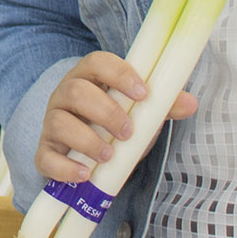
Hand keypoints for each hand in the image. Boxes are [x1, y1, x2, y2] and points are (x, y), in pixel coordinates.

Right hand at [37, 52, 196, 183]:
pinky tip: (86, 175)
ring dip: (87, 140)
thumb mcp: (139, 113)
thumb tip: (191, 103)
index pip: (97, 62)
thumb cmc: (114, 124)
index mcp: (88, 77)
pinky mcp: (45, 153)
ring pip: (58, 123)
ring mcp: (52, 124)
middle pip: (76, 91)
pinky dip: (66, 168)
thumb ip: (163, 105)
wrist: (88, 154)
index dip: (119, 74)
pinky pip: (46, 159)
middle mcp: (64, 96)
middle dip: (105, 111)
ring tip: (109, 155)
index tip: (143, 94)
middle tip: (128, 132)